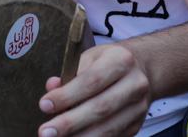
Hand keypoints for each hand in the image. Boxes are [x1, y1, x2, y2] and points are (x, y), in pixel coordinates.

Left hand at [36, 44, 151, 136]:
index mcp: (121, 61)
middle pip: (100, 108)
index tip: (44, 105)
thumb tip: (51, 87)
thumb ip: (70, 73)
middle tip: (46, 131)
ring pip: (108, 128)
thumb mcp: (90, 57)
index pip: (91, 81)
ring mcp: (139, 107)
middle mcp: (135, 84)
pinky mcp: (137, 125)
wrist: (142, 69)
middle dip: (70, 123)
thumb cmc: (108, 62)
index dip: (67, 95)